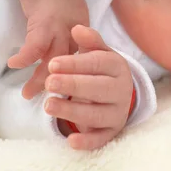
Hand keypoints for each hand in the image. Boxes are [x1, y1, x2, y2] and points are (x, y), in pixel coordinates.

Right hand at [8, 0, 88, 98]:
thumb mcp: (77, 17)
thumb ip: (76, 36)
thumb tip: (70, 57)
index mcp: (83, 35)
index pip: (82, 64)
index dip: (77, 81)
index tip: (72, 97)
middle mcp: (73, 35)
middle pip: (68, 67)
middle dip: (58, 86)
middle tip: (50, 103)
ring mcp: (59, 30)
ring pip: (52, 62)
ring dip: (40, 79)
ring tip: (28, 94)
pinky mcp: (43, 23)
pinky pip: (34, 46)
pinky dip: (25, 57)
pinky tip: (14, 65)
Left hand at [44, 25, 133, 150]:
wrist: (117, 95)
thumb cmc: (101, 71)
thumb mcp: (98, 53)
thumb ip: (90, 41)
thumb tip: (76, 29)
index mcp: (118, 68)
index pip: (98, 64)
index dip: (75, 64)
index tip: (52, 64)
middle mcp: (122, 90)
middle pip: (98, 89)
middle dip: (73, 85)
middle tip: (49, 82)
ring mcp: (118, 113)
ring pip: (96, 114)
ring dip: (72, 110)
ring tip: (48, 105)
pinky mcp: (111, 132)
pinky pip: (100, 139)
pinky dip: (87, 142)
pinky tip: (70, 140)